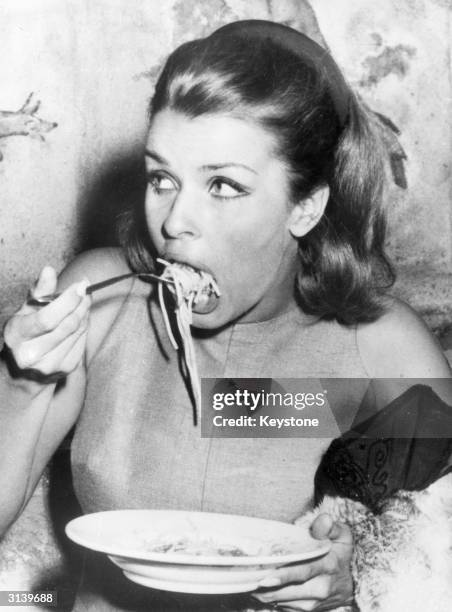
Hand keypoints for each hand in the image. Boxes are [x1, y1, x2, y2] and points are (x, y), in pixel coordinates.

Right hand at [3, 266, 90, 383]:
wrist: (22, 373)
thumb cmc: (24, 334)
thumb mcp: (24, 312)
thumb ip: (38, 291)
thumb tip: (49, 270)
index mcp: (16, 337)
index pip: (47, 319)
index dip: (67, 300)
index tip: (80, 285)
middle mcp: (32, 355)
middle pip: (67, 325)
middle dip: (81, 303)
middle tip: (86, 287)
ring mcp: (51, 365)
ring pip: (78, 331)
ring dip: (85, 312)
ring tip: (83, 300)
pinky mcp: (66, 369)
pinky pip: (83, 340)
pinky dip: (85, 325)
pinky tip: (81, 317)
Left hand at [252, 514, 353, 610]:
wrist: (353, 582)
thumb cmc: (341, 553)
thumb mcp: (342, 535)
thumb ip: (330, 526)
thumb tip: (324, 520)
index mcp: (328, 565)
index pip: (303, 571)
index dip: (283, 575)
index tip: (265, 576)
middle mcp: (321, 587)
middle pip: (289, 590)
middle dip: (266, 587)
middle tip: (247, 578)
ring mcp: (314, 602)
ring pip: (284, 601)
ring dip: (265, 593)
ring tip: (248, 582)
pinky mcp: (309, 610)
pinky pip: (285, 607)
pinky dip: (271, 598)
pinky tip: (260, 589)